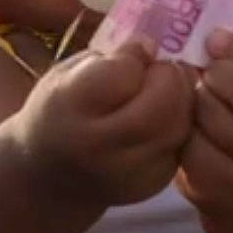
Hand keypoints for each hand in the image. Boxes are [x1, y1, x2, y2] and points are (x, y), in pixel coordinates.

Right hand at [16, 39, 194, 208]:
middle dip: (169, 76)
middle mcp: (102, 145)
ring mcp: (131, 171)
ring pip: (182, 123)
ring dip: (182, 99)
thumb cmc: (58, 114)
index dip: (136, 54)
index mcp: (72, 107)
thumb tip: (154, 48)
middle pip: (164, 100)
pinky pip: (183, 144)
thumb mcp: (66, 75)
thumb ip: (108, 59)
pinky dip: (180, 124)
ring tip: (163, 91)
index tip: (133, 52)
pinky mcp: (153, 183)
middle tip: (160, 70)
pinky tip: (161, 118)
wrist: (49, 179)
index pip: (124, 71)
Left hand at [178, 30, 232, 224]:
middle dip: (217, 74)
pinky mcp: (216, 190)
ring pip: (210, 114)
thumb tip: (213, 39)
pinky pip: (188, 144)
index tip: (218, 44)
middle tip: (209, 77)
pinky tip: (192, 131)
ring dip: (197, 101)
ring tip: (203, 104)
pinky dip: (184, 131)